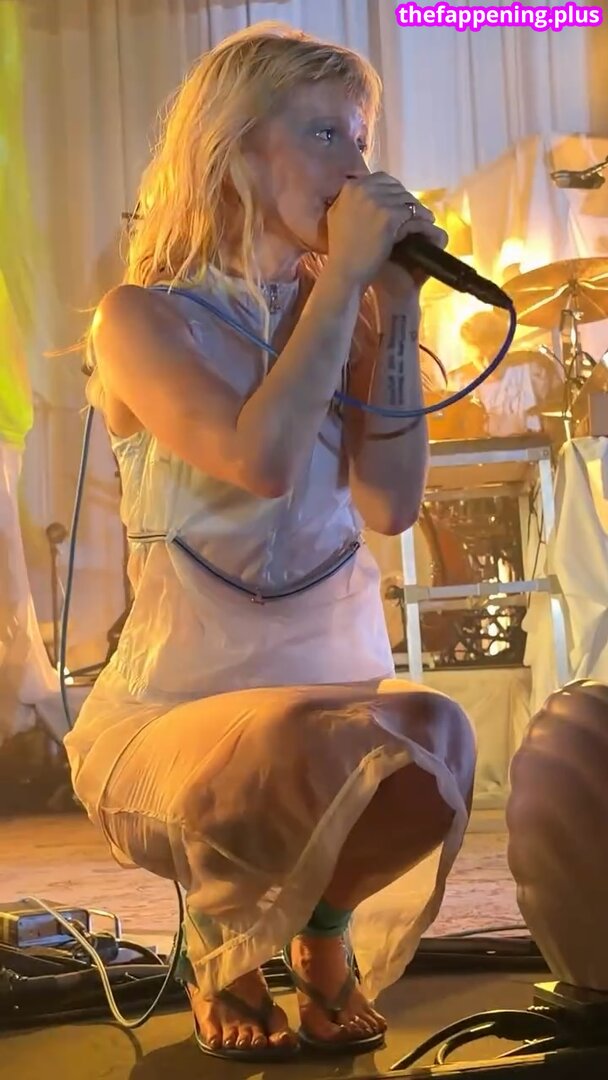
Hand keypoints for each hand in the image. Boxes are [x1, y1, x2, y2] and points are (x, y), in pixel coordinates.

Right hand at [325, 173, 447, 291]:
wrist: (345, 270)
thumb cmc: (342, 249)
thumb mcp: (337, 215)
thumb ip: (350, 199)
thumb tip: (360, 186)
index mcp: (351, 187)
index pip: (381, 178)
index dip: (394, 189)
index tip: (400, 201)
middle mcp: (362, 189)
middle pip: (395, 187)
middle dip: (406, 198)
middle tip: (416, 210)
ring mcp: (376, 201)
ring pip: (406, 198)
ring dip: (417, 208)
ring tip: (425, 217)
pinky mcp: (388, 216)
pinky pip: (411, 212)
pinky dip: (421, 218)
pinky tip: (427, 224)